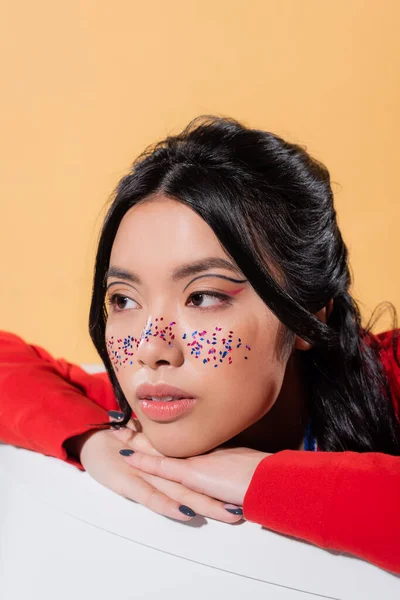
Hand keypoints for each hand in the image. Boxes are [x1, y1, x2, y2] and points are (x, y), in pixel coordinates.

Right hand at [74, 413, 243, 522]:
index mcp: (171, 461)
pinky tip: (185, 513)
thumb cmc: (125, 446)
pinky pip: (152, 496)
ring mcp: (148, 474)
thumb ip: (172, 456)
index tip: (246, 487)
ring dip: (206, 503)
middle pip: (198, 485)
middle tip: (247, 506)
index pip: (201, 473)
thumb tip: (198, 460)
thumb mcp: (153, 452)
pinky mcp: (129, 483)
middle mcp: (163, 468)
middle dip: (223, 497)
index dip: (222, 480)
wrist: (93, 439)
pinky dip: (168, 505)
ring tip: (229, 513)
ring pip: (182, 492)